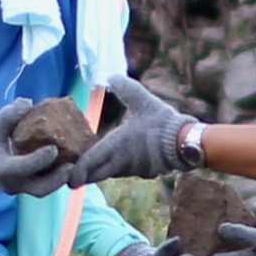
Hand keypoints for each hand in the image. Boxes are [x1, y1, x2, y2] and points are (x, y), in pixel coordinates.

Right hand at [0, 107, 77, 187]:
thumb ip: (9, 114)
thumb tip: (28, 103)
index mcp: (0, 169)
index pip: (21, 168)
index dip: (38, 161)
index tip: (54, 148)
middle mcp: (12, 184)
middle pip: (39, 189)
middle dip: (57, 179)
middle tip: (73, 165)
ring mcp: (22, 188)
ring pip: (46, 189)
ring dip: (62, 179)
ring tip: (79, 165)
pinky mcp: (29, 187)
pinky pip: (46, 184)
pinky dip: (59, 176)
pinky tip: (74, 163)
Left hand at [56, 72, 201, 186]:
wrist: (185, 142)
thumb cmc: (162, 123)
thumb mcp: (142, 101)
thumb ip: (125, 88)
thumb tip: (111, 76)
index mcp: (115, 147)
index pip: (89, 165)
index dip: (77, 173)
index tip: (69, 179)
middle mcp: (121, 162)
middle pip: (97, 175)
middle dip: (85, 176)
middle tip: (74, 176)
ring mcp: (134, 170)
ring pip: (112, 173)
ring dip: (102, 171)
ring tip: (93, 167)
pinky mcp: (147, 172)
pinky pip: (128, 172)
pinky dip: (120, 169)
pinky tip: (121, 161)